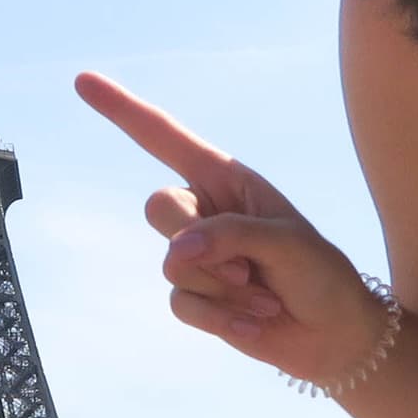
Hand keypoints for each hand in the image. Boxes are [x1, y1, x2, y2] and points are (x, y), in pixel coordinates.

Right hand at [76, 73, 387, 381]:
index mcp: (227, 179)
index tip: (83, 82)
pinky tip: (255, 323)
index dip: (123, 110)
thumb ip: (231, 235)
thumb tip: (178, 253)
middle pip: (160, 208)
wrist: (335, 335)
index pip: (165, 139)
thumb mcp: (287, 242)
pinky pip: (181, 304)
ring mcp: (197, 256)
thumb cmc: (320, 274)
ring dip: (224, 288)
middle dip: (202, 241)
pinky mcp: (196, 297)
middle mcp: (205, 211)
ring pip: (172, 264)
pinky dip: (221, 318)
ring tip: (265, 296)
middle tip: (251, 266)